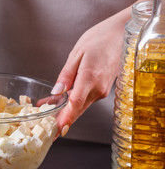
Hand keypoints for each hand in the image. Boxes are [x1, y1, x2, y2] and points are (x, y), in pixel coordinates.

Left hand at [38, 11, 127, 137]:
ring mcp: (102, 90)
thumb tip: (56, 92)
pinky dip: (73, 103)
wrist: (120, 34)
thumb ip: (66, 75)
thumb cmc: (99, 39)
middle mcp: (98, 88)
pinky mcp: (102, 88)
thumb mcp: (77, 54)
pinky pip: (85, 99)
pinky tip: (59, 102)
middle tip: (49, 133)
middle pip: (78, 110)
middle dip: (63, 122)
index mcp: (90, 77)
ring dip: (65, 113)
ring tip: (47, 116)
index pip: (76, 104)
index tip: (58, 130)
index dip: (66, 118)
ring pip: (81, 106)